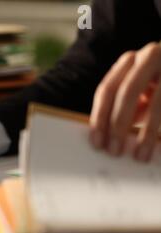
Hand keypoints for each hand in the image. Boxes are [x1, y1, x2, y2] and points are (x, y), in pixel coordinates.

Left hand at [89, 42, 160, 161]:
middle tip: (115, 151)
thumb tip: (107, 140)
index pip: (107, 90)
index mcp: (129, 61)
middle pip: (127, 92)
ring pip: (157, 103)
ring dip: (147, 133)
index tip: (97, 143)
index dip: (100, 118)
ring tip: (140, 155)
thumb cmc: (159, 88)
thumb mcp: (140, 95)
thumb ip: (125, 110)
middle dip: (118, 124)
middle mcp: (149, 56)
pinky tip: (158, 146)